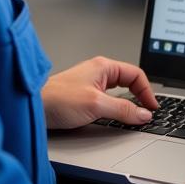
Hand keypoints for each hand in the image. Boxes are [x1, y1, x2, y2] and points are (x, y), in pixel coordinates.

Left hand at [40, 56, 158, 130]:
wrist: (32, 106)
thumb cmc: (57, 99)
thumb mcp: (96, 105)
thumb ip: (123, 110)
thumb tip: (143, 114)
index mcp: (103, 67)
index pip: (136, 75)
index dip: (147, 91)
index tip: (151, 107)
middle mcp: (98, 72)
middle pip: (128, 81)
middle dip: (139, 96)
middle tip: (146, 112)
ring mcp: (90, 83)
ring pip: (118, 91)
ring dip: (127, 102)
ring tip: (133, 115)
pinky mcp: (83, 95)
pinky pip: (108, 98)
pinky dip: (116, 107)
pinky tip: (114, 116)